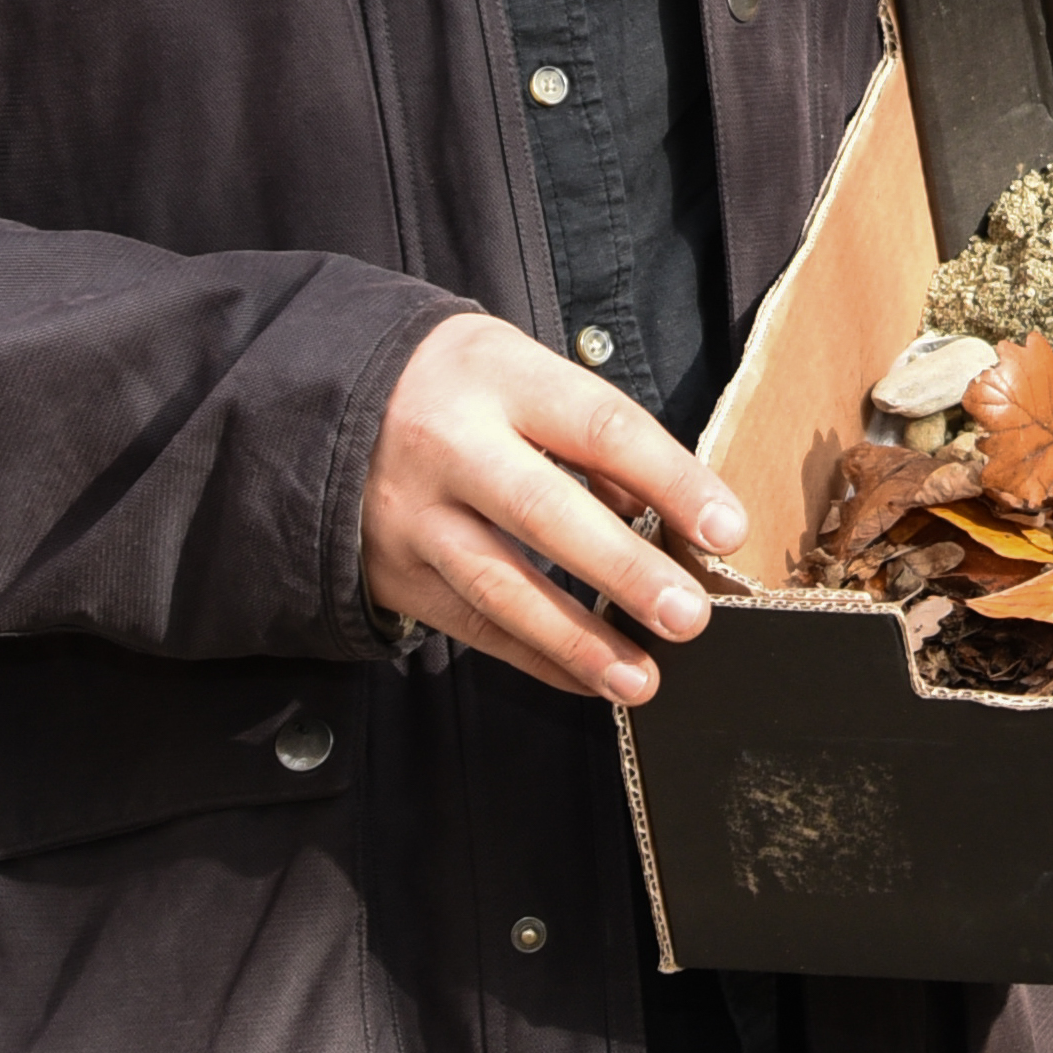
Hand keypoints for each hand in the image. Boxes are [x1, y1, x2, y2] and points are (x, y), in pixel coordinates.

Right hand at [360, 314, 747, 702]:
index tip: (726, 528)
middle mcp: (450, 446)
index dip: (669, 479)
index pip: (599, 427)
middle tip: (688, 615)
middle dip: (621, 570)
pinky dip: (535, 659)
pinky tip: (589, 680)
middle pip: (543, 512)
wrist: (327, 400)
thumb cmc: (460, 387)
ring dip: (577, 642)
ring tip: (642, 678)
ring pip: (500, 586)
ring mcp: (414, 515)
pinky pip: (472, 626)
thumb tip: (666, 513)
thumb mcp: (523, 371)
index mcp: (499, 377)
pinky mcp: (395, 573)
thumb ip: (590, 437)